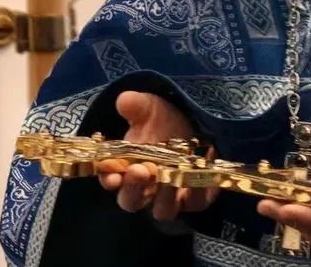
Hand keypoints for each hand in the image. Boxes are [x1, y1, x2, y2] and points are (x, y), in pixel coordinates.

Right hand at [95, 91, 216, 219]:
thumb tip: (124, 100)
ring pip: (162, 210)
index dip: (109, 179)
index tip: (112, 175)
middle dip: (133, 188)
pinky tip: (201, 167)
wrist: (196, 124)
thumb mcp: (150, 108)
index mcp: (125, 169)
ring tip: (170, 177)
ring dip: (164, 196)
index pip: (110, 180)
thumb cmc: (164, 119)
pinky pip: (196, 203)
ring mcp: (170, 198)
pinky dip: (199, 189)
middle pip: (131, 200)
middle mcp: (145, 189)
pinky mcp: (196, 200)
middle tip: (139, 171)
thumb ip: (135, 105)